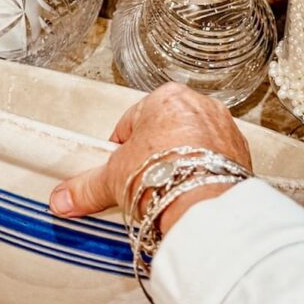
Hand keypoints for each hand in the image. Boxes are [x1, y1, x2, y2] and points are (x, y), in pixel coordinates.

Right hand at [49, 83, 251, 233]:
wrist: (202, 205)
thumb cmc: (160, 177)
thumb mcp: (113, 179)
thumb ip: (85, 187)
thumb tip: (61, 198)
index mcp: (165, 98)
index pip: (132, 122)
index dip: (121, 150)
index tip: (120, 170)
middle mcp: (199, 106)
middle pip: (165, 131)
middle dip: (153, 155)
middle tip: (143, 182)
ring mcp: (224, 129)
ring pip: (193, 144)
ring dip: (180, 163)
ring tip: (167, 191)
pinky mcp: (242, 154)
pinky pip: (216, 161)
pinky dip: (204, 175)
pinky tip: (191, 193)